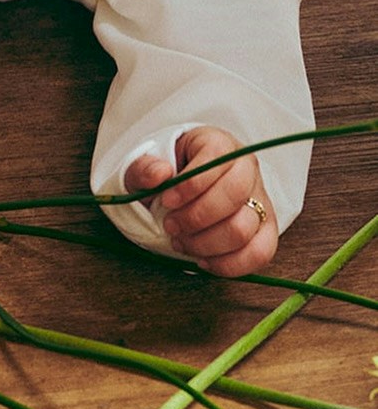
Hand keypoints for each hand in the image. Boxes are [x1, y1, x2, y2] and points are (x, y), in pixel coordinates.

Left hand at [123, 126, 277, 276]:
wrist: (181, 193)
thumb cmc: (168, 177)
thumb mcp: (146, 167)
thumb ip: (144, 167)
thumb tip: (159, 173)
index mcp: (219, 144)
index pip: (215, 161)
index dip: (190, 186)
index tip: (166, 201)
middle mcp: (246, 169)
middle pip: (233, 196)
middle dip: (195, 217)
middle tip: (170, 225)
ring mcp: (260, 200)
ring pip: (243, 229)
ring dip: (205, 243)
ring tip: (181, 242)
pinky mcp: (265, 230)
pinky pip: (259, 254)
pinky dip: (227, 264)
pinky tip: (202, 260)